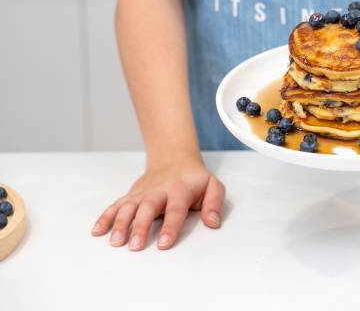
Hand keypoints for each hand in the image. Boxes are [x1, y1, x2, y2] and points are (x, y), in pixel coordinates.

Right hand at [91, 156, 224, 250]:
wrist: (174, 159)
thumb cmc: (194, 179)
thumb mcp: (212, 186)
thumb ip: (214, 203)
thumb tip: (213, 223)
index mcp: (180, 190)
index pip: (175, 210)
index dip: (169, 227)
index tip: (163, 244)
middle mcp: (158, 191)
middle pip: (147, 208)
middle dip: (140, 227)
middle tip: (135, 247)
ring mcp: (142, 193)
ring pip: (128, 207)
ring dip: (120, 224)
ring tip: (115, 242)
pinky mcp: (131, 195)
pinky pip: (116, 205)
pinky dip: (105, 217)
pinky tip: (97, 231)